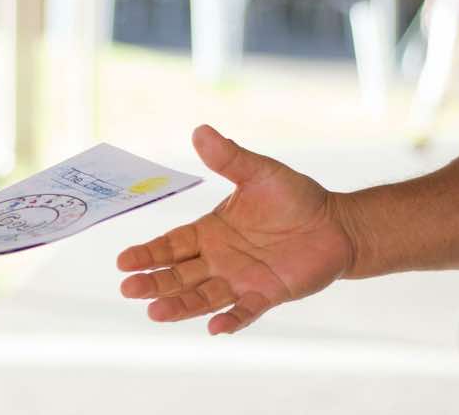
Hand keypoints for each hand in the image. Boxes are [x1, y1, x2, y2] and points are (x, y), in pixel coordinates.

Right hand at [117, 126, 355, 334]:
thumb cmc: (294, 197)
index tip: (123, 262)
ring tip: (155, 313)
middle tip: (129, 290)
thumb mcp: (258, 172)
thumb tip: (201, 131)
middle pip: (178, 275)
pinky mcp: (267, 294)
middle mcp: (218, 260)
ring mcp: (240, 280)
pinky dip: (230, 319)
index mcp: (209, 232)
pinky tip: (215, 327)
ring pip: (202, 297)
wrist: (335, 223)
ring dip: (180, 306)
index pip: (170, 246)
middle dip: (154, 283)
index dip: (147, 254)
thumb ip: (229, 158)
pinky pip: (245, 310)